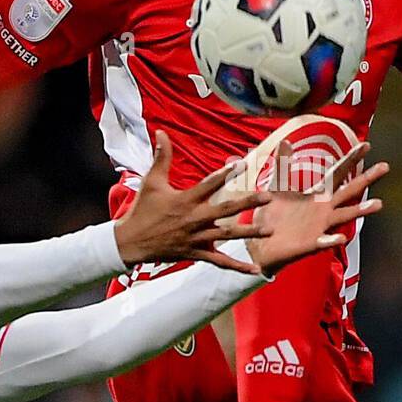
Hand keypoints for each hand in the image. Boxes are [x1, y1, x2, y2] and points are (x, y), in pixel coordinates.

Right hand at [114, 130, 272, 273]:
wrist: (131, 242)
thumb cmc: (142, 210)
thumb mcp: (152, 182)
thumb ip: (161, 157)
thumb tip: (160, 132)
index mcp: (186, 200)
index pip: (210, 183)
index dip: (226, 173)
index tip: (244, 164)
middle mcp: (194, 219)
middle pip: (226, 210)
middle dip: (248, 203)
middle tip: (268, 198)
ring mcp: (197, 237)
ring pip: (227, 235)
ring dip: (249, 232)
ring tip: (270, 230)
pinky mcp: (196, 253)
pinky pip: (219, 261)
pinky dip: (237, 267)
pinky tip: (255, 269)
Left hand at [245, 141, 386, 275]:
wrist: (262, 243)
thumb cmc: (273, 216)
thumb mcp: (276, 187)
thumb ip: (282, 165)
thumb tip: (287, 141)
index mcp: (317, 195)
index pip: (338, 173)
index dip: (351, 159)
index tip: (366, 145)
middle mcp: (324, 210)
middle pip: (349, 191)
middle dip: (366, 179)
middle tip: (385, 167)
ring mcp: (320, 227)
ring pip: (344, 216)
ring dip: (360, 210)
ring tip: (378, 204)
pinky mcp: (311, 243)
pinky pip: (324, 241)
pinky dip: (332, 239)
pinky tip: (340, 237)